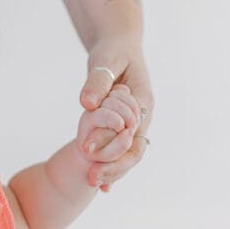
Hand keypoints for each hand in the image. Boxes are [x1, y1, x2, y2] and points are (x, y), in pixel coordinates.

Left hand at [79, 40, 153, 189]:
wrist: (119, 45)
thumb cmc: (113, 50)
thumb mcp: (105, 61)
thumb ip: (97, 82)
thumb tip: (87, 103)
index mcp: (142, 99)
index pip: (133, 131)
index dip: (115, 148)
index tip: (92, 158)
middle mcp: (142, 114)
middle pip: (134, 149)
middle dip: (115, 167)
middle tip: (93, 180)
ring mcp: (134, 121)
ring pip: (128, 152)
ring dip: (113, 170)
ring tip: (93, 184)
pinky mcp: (123, 124)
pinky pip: (119, 148)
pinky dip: (110, 163)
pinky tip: (98, 182)